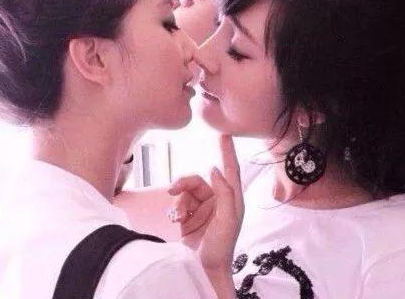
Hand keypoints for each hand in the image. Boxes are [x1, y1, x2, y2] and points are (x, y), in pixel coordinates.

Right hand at [167, 135, 243, 270]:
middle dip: (185, 183)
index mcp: (231, 199)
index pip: (230, 169)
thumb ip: (224, 192)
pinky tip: (176, 219)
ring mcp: (203, 209)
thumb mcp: (228, 219)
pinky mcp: (190, 216)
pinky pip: (180, 203)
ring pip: (187, 191)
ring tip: (177, 215)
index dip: (227, 151)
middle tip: (173, 189)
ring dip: (179, 200)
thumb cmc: (221, 247)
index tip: (224, 134)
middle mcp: (218, 200)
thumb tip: (214, 169)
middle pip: (200, 180)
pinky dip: (176, 209)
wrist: (203, 270)